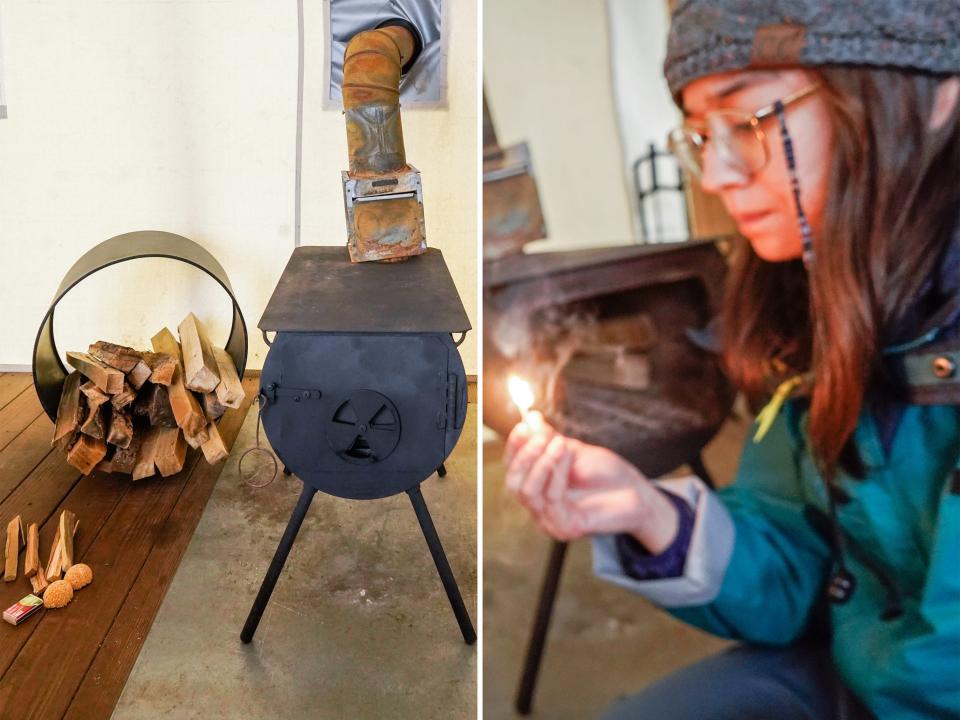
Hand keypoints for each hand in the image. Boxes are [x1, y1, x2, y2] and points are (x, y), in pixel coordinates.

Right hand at [503, 412, 678, 548]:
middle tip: (541, 436)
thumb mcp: (574, 451)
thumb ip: (550, 439)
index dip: (515, 448)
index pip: (514, 470)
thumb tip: (531, 419)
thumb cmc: (607, 474)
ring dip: (541, 463)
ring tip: (559, 443)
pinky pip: (552, 498)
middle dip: (524, 456)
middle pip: (514, 484)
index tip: (522, 427)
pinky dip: (557, 472)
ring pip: (529, 492)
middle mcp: (539, 508)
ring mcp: (551, 521)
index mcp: (538, 489)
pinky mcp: (566, 528)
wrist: (638, 493)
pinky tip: (566, 454)